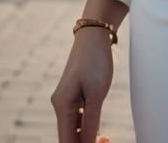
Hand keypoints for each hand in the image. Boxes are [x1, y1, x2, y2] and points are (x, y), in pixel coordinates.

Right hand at [50, 27, 114, 142]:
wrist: (94, 35)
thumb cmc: (96, 61)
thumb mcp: (97, 93)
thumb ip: (91, 121)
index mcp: (62, 107)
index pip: (67, 141)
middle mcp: (60, 106)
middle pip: (69, 138)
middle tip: (107, 142)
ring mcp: (66, 101)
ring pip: (73, 130)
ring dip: (87, 138)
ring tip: (106, 140)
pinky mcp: (74, 96)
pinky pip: (77, 120)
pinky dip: (87, 128)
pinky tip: (100, 132)